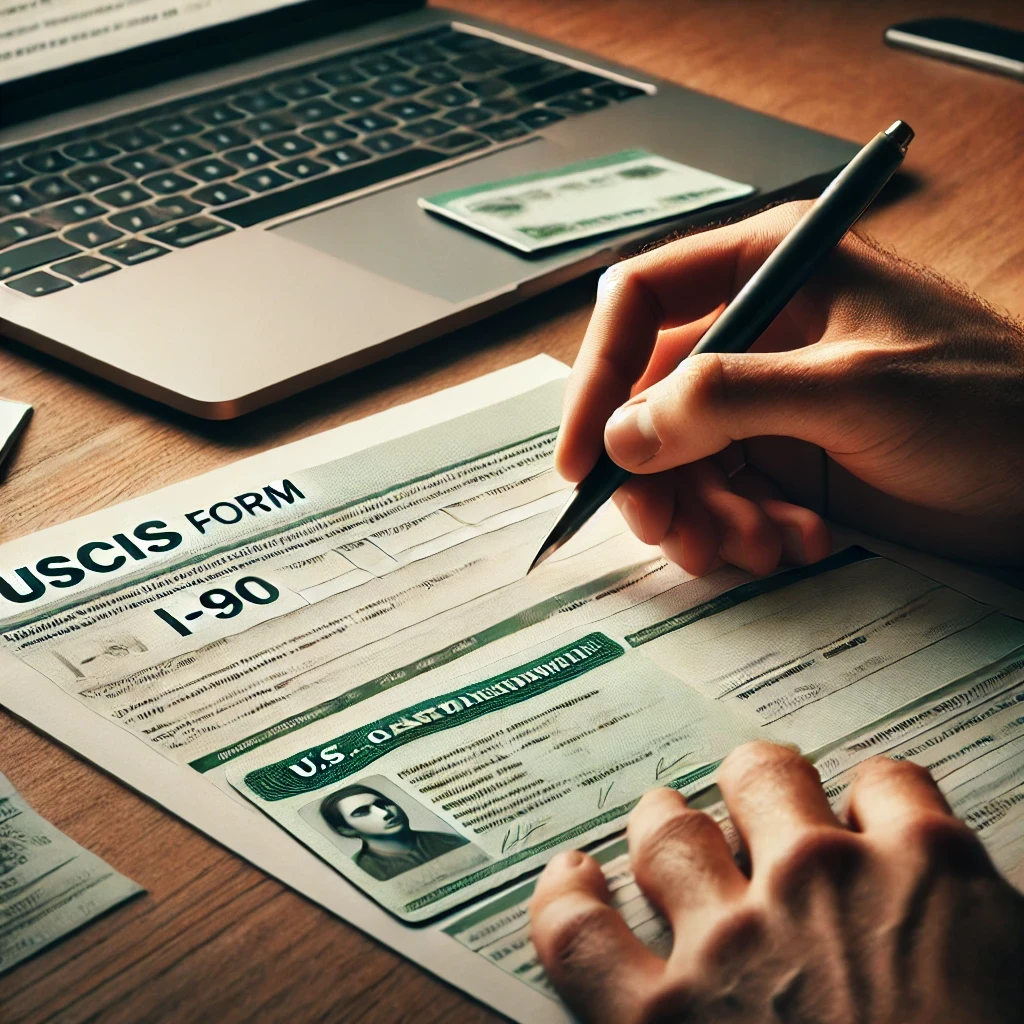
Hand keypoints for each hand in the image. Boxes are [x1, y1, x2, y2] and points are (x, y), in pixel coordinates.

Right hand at [529, 743, 1023, 1023]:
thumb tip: (665, 1008)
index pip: (576, 934)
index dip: (570, 896)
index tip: (578, 876)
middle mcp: (736, 940)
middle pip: (666, 833)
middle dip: (669, 823)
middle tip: (688, 827)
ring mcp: (825, 882)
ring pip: (759, 777)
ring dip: (759, 783)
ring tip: (771, 789)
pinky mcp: (926, 857)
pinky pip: (883, 779)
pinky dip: (879, 792)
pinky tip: (882, 810)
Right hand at [556, 202, 1023, 572]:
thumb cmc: (990, 404)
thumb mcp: (854, 388)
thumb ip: (730, 399)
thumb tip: (625, 432)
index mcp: (771, 269)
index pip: (640, 303)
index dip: (598, 377)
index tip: (585, 456)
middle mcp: (758, 333)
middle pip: (649, 398)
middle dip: (652, 473)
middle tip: (670, 530)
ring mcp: (769, 402)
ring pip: (679, 460)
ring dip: (700, 515)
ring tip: (753, 546)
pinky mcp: (786, 461)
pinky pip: (721, 498)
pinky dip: (739, 532)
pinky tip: (793, 544)